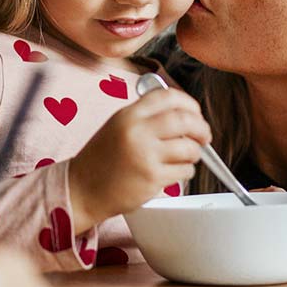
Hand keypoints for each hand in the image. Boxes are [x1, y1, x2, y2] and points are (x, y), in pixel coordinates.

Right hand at [68, 89, 210, 233]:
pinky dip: (186, 171)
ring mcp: (145, 156)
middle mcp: (137, 131)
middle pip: (185, 120)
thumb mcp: (118, 125)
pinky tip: (175, 171)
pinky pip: (184, 171)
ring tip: (188, 156)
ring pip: (189, 148)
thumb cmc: (102, 159)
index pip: (169, 97)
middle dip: (201, 128)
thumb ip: (147, 116)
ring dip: (195, 152)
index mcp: (129, 114)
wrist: (82, 189)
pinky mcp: (152, 179)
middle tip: (204, 135)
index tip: (195, 113)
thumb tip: (184, 113)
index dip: (189, 103)